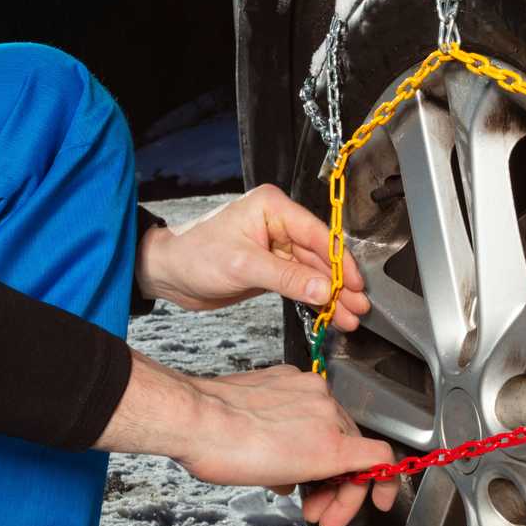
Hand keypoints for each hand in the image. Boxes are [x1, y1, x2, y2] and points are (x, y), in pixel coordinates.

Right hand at [94, 353, 397, 525]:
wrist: (199, 422)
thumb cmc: (207, 426)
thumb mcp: (247, 430)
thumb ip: (276, 446)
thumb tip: (286, 477)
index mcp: (297, 389)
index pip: (328, 425)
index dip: (330, 458)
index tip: (329, 479)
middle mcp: (317, 396)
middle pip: (345, 441)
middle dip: (333, 483)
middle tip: (318, 511)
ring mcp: (327, 416)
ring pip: (358, 453)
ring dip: (343, 492)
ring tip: (323, 517)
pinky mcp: (334, 444)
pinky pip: (375, 458)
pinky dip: (382, 482)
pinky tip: (382, 501)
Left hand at [136, 183, 371, 330]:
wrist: (167, 273)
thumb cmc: (193, 255)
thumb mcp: (243, 266)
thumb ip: (287, 278)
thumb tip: (324, 290)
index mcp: (273, 208)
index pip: (317, 234)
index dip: (339, 261)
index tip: (354, 285)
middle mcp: (278, 223)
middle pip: (320, 255)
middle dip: (340, 284)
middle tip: (358, 307)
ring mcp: (276, 246)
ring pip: (313, 273)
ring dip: (331, 296)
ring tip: (349, 317)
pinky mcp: (272, 268)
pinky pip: (300, 283)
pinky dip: (315, 299)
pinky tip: (330, 314)